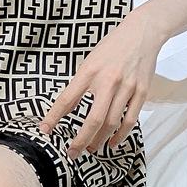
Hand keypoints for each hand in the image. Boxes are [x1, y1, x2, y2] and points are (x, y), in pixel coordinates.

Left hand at [38, 11, 161, 157]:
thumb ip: (82, 82)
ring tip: (91, 149)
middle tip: (72, 153)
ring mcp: (127, 88)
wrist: (141, 33)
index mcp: (90, 71)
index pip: (68, 98)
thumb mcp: (90, 60)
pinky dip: (121, 135)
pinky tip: (112, 142)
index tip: (45, 130)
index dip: (54, 116)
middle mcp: (108, 81)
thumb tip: (72, 105)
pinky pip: (130, 120)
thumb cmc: (112, 47)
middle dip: (81, 140)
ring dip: (100, 140)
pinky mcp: (142, 93)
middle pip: (93, 119)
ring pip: (112, 123)